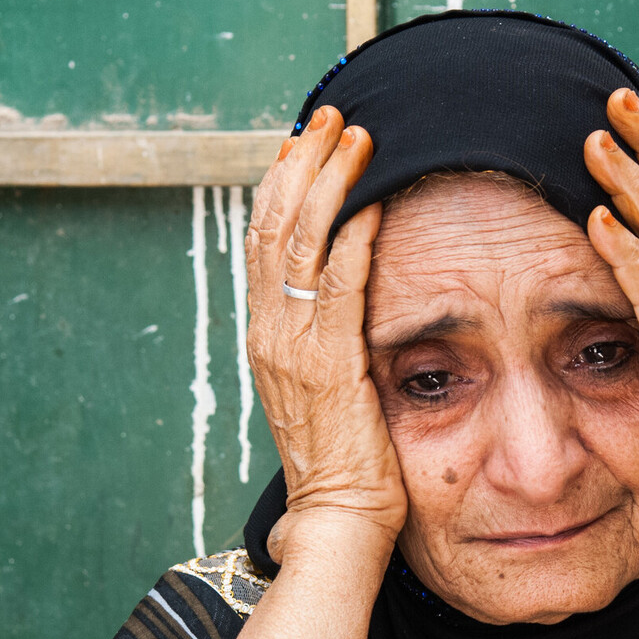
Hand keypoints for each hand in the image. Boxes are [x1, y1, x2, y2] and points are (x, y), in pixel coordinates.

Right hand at [246, 106, 405, 558]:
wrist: (337, 520)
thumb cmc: (342, 466)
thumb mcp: (323, 394)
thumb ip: (325, 348)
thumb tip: (345, 315)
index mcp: (266, 337)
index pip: (263, 244)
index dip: (282, 186)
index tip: (305, 144)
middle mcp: (269, 333)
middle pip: (272, 226)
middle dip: (302, 163)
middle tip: (330, 118)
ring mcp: (292, 346)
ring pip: (298, 240)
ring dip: (328, 179)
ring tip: (355, 135)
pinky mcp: (328, 362)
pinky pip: (338, 281)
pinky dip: (354, 231)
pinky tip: (375, 196)